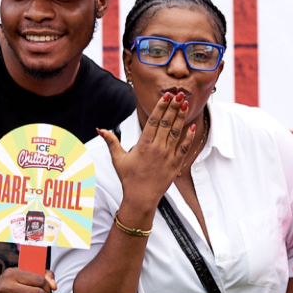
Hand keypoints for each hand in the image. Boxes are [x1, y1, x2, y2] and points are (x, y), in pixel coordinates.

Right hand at [97, 93, 196, 213]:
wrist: (141, 198)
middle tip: (179, 94)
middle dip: (173, 107)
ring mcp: (168, 156)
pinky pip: (184, 148)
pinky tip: (192, 127)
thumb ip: (111, 142)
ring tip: (186, 104)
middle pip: (166, 123)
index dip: (160, 107)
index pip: (153, 121)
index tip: (166, 96)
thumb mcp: (118, 159)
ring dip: (181, 117)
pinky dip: (188, 137)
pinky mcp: (175, 164)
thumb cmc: (129, 179)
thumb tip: (100, 129)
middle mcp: (157, 149)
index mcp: (143, 145)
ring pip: (176, 133)